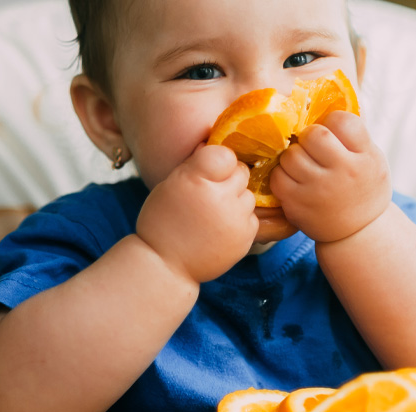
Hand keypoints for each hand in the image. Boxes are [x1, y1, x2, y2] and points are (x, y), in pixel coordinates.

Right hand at [136, 145, 257, 282]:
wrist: (165, 264)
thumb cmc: (163, 221)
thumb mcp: (171, 184)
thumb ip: (196, 164)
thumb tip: (214, 143)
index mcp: (197, 178)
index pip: (226, 154)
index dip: (219, 162)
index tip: (209, 173)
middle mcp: (220, 196)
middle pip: (242, 173)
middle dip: (229, 180)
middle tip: (211, 195)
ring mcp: (235, 217)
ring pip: (249, 196)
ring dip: (236, 200)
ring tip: (215, 214)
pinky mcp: (245, 237)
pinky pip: (252, 218)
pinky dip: (240, 220)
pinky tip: (220, 228)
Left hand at [271, 111, 392, 242]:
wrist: (359, 232)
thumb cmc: (363, 187)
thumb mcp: (371, 158)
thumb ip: (352, 135)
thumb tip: (320, 103)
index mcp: (365, 157)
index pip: (342, 121)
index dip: (333, 122)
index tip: (333, 132)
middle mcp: (343, 173)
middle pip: (313, 135)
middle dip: (309, 138)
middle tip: (313, 148)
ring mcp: (319, 191)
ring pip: (291, 156)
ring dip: (294, 156)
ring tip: (304, 165)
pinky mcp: (298, 206)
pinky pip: (278, 178)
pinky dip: (283, 175)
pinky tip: (294, 180)